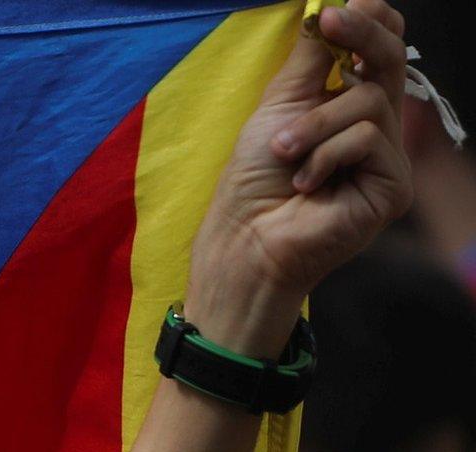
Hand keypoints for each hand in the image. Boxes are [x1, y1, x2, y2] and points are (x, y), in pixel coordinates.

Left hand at [189, 0, 413, 355]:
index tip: (340, 8)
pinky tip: (307, 183)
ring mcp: (387, 158)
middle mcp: (374, 128)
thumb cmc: (253, 181)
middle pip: (390, 62)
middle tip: (335, 18)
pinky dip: (327, 154)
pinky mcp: (393, 186)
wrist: (245, 240)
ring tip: (286, 153)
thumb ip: (311, 60)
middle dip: (362, 34)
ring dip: (315, 125)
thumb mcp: (278, 107)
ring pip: (369, 103)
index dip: (370, 24)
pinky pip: (369, 139)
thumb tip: (326, 7)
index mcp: (348, 106)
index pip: (377, 53)